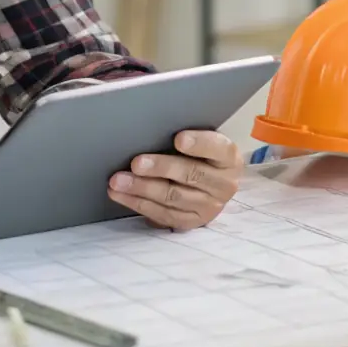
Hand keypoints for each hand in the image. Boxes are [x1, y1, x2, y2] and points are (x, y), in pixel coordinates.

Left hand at [106, 130, 239, 231]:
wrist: (208, 183)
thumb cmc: (197, 153)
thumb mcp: (198, 140)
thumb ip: (182, 133)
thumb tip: (148, 125)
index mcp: (228, 158)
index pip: (218, 148)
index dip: (199, 144)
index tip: (179, 139)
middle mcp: (223, 184)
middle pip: (191, 174)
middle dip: (160, 168)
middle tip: (136, 163)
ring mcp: (209, 206)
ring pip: (173, 197)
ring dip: (142, 188)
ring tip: (119, 181)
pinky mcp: (191, 221)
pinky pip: (163, 215)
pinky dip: (139, 204)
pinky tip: (120, 195)